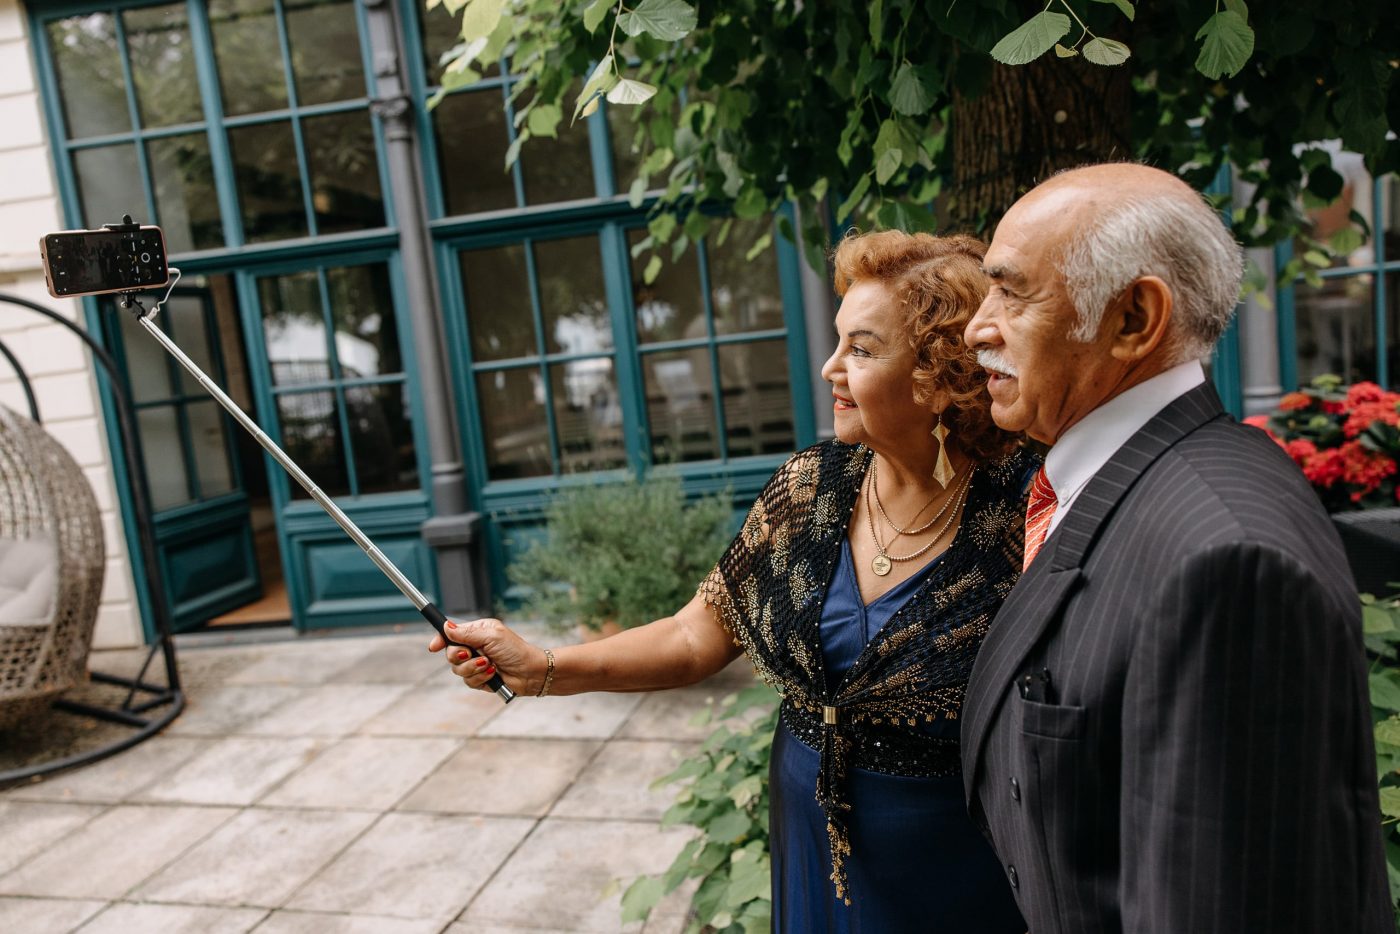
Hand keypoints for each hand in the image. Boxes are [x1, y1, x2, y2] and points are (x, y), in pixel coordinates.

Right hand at [428, 617, 544, 695]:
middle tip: (470, 654)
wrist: (530, 672)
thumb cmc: (515, 650)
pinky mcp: (480, 679)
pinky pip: (468, 681)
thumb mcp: (491, 636)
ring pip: (457, 669)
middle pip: (450, 653)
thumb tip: (446, 627)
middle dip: (459, 656)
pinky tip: (493, 674)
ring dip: (473, 668)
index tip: (434, 646)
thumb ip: (467, 633)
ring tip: (489, 665)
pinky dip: (480, 677)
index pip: (451, 634)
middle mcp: (474, 647)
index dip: (440, 640)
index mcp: (477, 632)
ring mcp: (476, 664)